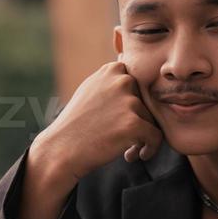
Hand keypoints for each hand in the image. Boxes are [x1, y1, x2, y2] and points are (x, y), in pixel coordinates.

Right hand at [33, 58, 162, 182]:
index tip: (121, 119)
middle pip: (147, 103)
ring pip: (151, 120)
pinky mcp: (134, 124)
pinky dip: (149, 149)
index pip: (139, 86)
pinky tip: (131, 156)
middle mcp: (123, 81)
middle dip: (139, 120)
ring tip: (123, 148)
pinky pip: (156, 137)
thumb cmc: (76, 123)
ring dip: (141, 136)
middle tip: (123, 136)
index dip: (132, 105)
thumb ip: (110, 80)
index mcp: (113, 70)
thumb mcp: (91, 89)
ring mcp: (129, 101)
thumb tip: (126, 62)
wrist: (61, 149)